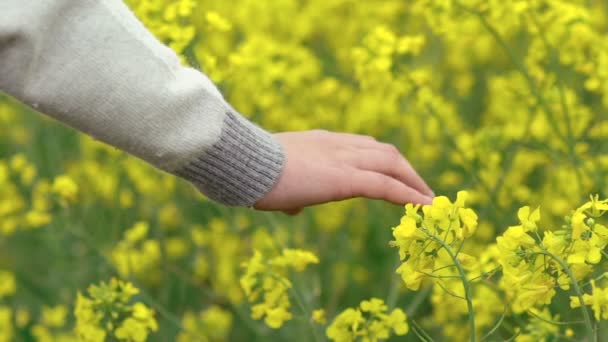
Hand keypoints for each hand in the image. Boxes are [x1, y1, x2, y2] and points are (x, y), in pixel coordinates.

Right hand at [254, 130, 434, 214]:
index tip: (397, 176)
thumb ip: (291, 194)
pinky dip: (409, 195)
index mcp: (322, 143)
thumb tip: (293, 208)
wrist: (244, 163)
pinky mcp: (345, 178)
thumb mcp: (275, 183)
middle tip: (421, 190)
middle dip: (407, 170)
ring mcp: (343, 159)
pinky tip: (424, 206)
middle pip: (385, 152)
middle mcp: (338, 145)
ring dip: (414, 181)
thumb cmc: (253, 174)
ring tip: (430, 200)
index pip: (364, 147)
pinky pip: (386, 185)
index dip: (384, 161)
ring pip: (392, 164)